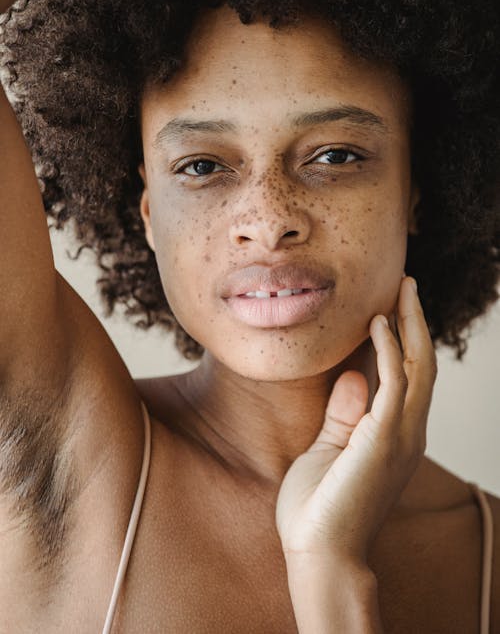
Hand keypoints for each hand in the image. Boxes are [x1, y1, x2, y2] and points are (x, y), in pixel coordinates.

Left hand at [275, 276, 436, 563]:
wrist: (320, 554)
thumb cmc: (319, 508)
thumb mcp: (329, 449)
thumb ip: (344, 415)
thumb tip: (353, 376)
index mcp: (394, 434)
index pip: (408, 375)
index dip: (405, 338)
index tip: (393, 306)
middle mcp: (406, 431)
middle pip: (421, 363)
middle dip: (415, 321)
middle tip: (405, 286)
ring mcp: (399, 435)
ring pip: (417, 365)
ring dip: (409, 324)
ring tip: (400, 290)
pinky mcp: (383, 438)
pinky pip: (393, 382)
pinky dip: (389, 349)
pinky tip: (378, 323)